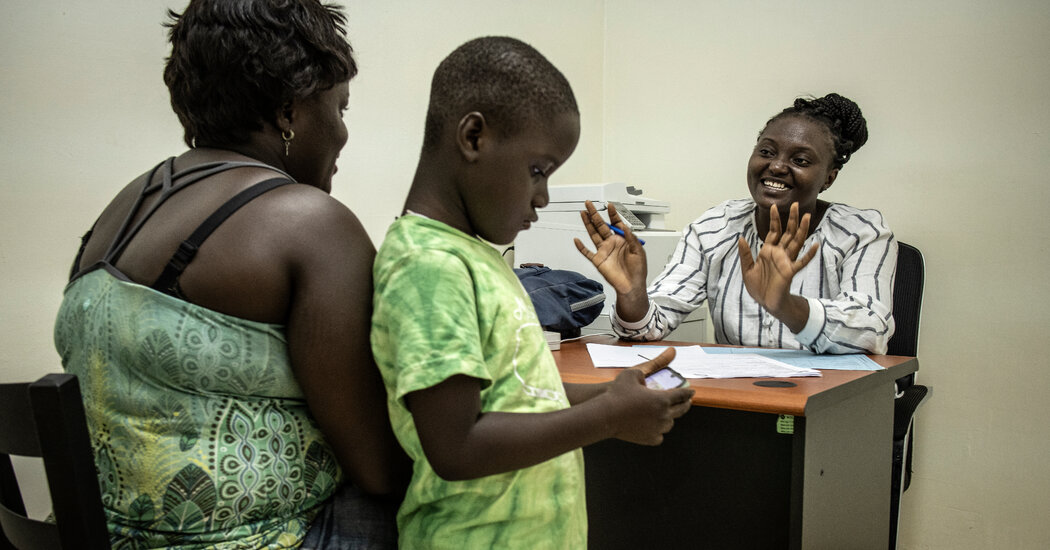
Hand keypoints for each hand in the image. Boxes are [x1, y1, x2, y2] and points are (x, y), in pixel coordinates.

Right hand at [574, 200, 647, 296]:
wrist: (631, 286)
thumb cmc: (637, 271)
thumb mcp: (639, 251)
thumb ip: (631, 238)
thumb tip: (626, 227)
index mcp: (622, 240)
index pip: (615, 223)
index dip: (612, 214)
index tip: (609, 205)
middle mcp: (611, 243)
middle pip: (601, 225)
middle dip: (595, 214)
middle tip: (589, 204)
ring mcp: (603, 251)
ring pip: (593, 234)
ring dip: (587, 223)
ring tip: (583, 213)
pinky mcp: (598, 260)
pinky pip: (587, 252)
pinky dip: (581, 247)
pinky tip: (577, 240)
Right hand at [603, 347, 693, 445]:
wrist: (605, 416)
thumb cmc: (617, 393)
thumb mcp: (633, 372)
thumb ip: (653, 363)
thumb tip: (671, 352)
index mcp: (663, 399)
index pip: (682, 395)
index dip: (688, 392)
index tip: (692, 392)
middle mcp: (664, 415)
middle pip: (681, 410)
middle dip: (685, 405)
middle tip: (686, 402)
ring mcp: (658, 429)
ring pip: (670, 424)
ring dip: (670, 417)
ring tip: (668, 413)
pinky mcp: (650, 439)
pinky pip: (660, 435)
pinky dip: (658, 431)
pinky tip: (655, 426)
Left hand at [737, 202, 817, 319]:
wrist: (765, 302)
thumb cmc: (758, 287)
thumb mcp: (747, 269)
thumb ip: (745, 254)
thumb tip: (740, 237)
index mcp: (768, 251)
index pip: (774, 231)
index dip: (775, 220)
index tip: (774, 206)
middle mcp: (779, 254)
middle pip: (788, 233)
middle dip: (792, 219)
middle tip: (796, 205)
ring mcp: (786, 261)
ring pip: (796, 242)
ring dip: (802, 230)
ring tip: (807, 217)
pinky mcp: (790, 271)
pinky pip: (801, 261)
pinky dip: (808, 254)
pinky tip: (815, 245)